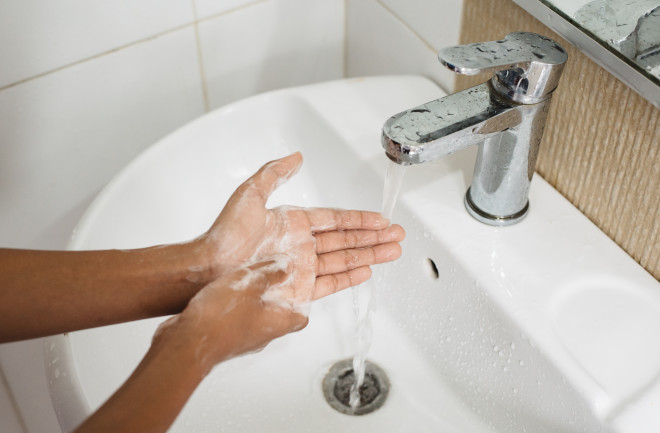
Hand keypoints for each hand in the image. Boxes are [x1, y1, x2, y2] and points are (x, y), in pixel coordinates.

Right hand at [157, 258, 309, 369]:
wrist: (186, 343)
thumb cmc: (221, 317)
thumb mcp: (252, 282)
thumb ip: (271, 271)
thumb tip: (284, 265)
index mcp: (279, 323)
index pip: (302, 316)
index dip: (304, 299)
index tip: (300, 284)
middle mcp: (264, 334)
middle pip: (279, 314)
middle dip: (276, 295)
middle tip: (272, 276)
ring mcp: (243, 339)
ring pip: (255, 316)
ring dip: (252, 299)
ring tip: (245, 280)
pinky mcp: (224, 338)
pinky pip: (235, 319)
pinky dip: (234, 305)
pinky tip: (224, 291)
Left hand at [193, 152, 404, 299]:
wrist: (210, 268)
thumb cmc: (226, 234)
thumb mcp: (251, 194)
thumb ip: (275, 174)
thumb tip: (297, 157)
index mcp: (295, 223)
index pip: (336, 219)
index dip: (360, 219)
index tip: (380, 218)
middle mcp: (302, 245)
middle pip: (347, 239)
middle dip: (374, 237)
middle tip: (398, 235)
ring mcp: (302, 267)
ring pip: (345, 259)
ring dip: (370, 255)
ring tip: (393, 252)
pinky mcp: (299, 288)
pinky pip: (331, 282)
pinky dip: (351, 277)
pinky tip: (367, 271)